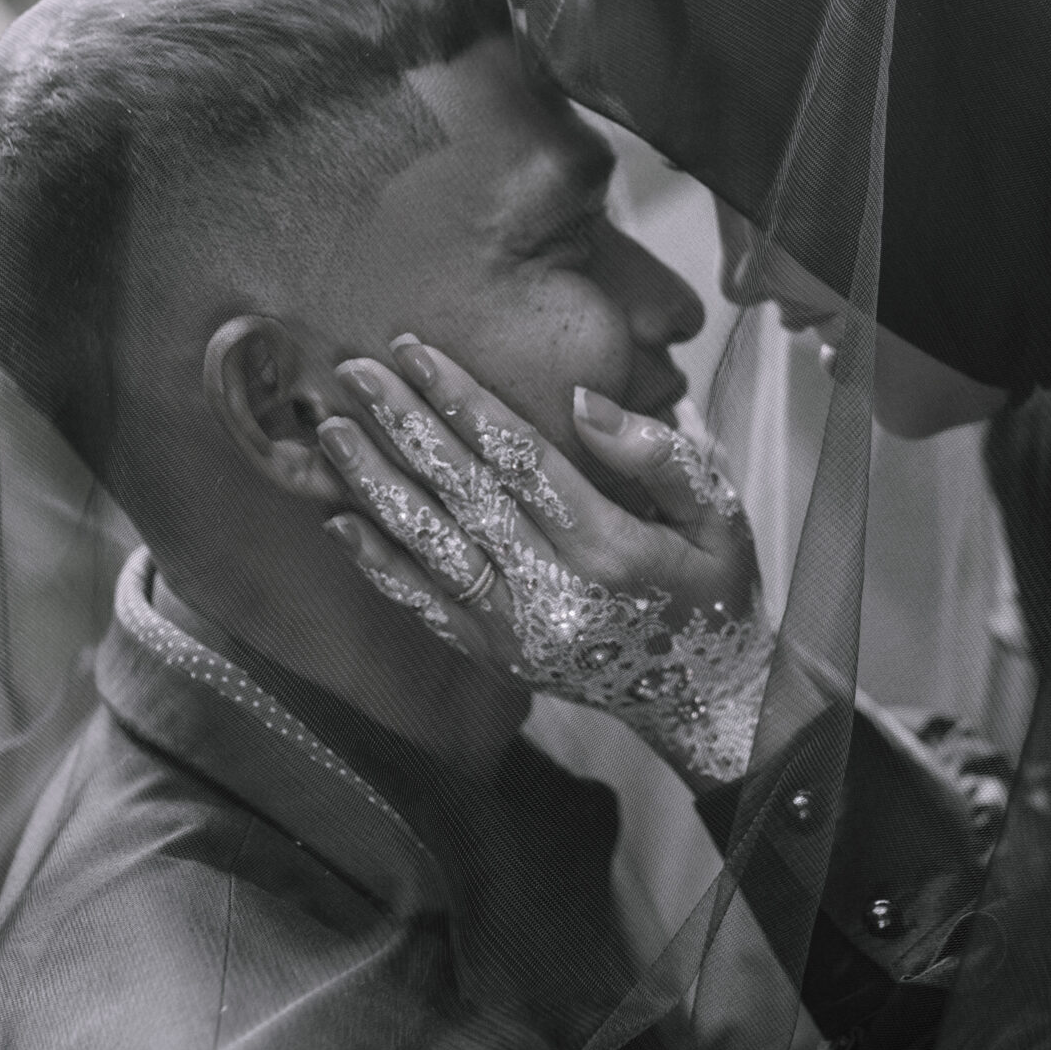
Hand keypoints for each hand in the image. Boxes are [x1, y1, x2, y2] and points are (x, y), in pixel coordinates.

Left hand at [316, 339, 771, 781]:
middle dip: (402, 425)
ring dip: (374, 484)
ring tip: (330, 430)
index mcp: (610, 548)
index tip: (414, 350)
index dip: (461, 400)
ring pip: (428, 547)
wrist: (705, 700)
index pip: (519, 458)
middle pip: (461, 493)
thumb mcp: (720, 516)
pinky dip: (378, 564)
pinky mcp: (496, 660)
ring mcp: (517, 633)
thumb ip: (660, 456)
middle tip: (352, 369)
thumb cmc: (715, 589)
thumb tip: (581, 402)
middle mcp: (554, 593)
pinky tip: (338, 519)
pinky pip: (424, 606)